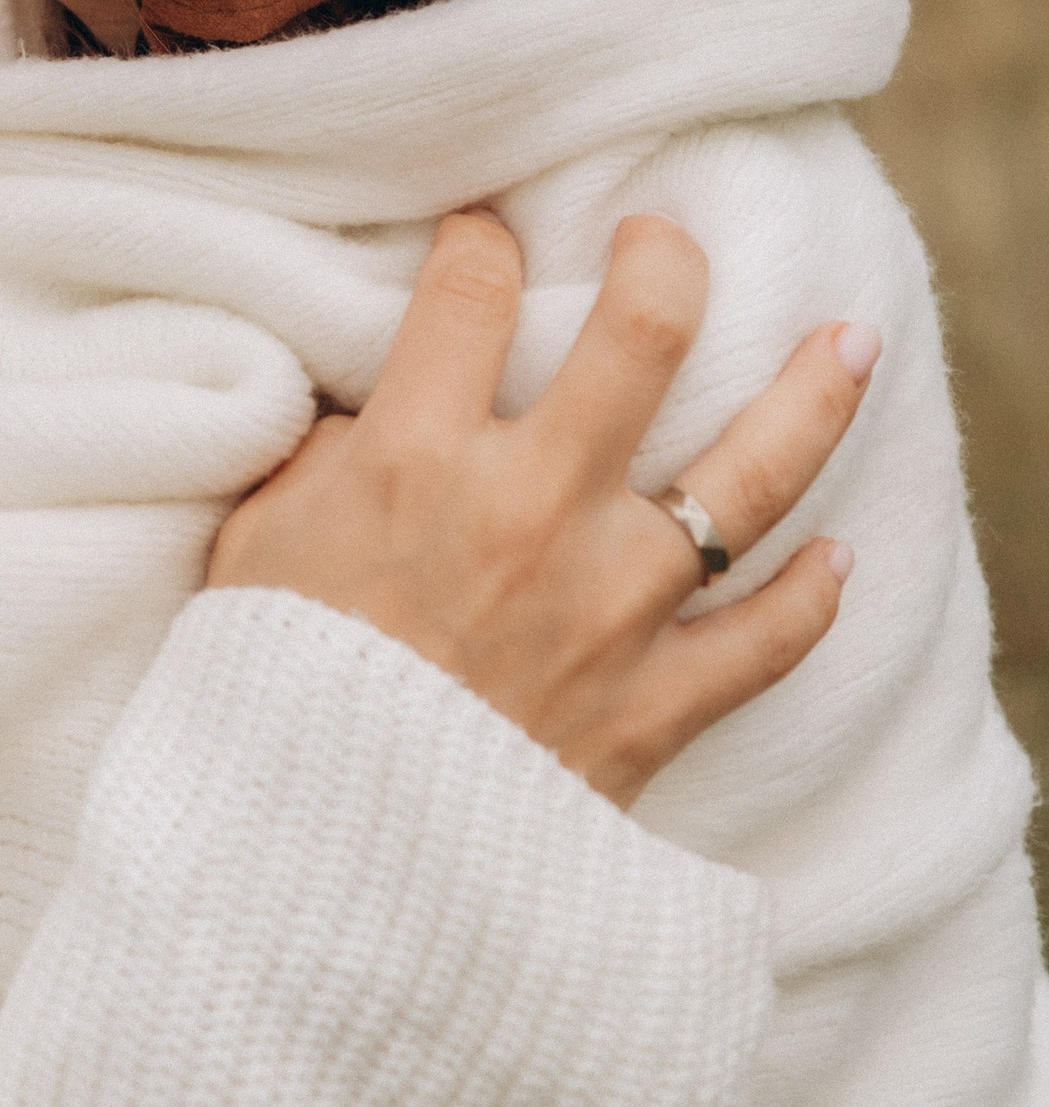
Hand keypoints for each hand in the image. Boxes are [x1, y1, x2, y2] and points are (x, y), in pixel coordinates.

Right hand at [204, 210, 871, 806]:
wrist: (322, 866)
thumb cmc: (270, 697)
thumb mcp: (255, 551)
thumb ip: (322, 464)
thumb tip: (366, 418)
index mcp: (416, 459)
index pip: (472, 293)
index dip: (480, 244)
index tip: (485, 240)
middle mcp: (532, 510)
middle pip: (643, 337)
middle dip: (667, 263)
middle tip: (669, 240)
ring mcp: (610, 606)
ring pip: (749, 476)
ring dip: (813, 398)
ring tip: (851, 341)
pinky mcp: (654, 704)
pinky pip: (765, 640)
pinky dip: (810, 599)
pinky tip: (835, 557)